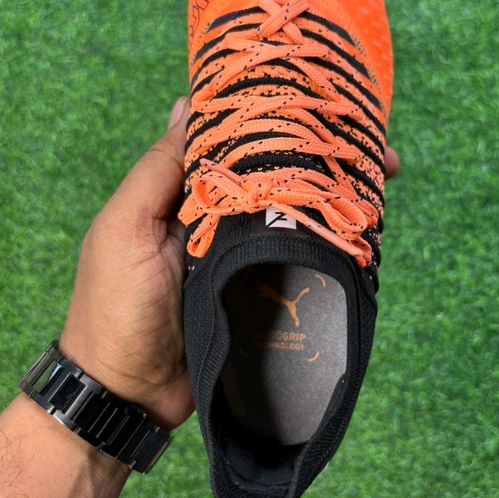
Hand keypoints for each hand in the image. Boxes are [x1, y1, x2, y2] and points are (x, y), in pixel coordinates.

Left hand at [60, 97, 399, 431]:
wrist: (128, 396)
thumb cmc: (114, 306)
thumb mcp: (126, 227)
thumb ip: (159, 169)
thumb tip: (187, 103)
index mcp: (186, 193)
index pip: (236, 143)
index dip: (275, 120)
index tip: (320, 101)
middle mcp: (220, 216)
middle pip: (277, 175)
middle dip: (324, 157)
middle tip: (374, 148)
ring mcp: (245, 255)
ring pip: (296, 214)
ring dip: (338, 195)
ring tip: (383, 175)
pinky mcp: (263, 291)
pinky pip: (300, 258)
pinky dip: (331, 242)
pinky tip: (365, 227)